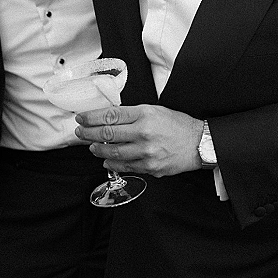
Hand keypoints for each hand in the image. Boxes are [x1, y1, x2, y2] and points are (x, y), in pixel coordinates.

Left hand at [75, 105, 202, 177]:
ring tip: (90, 146)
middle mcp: (143, 132)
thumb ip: (133, 114)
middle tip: (80, 132)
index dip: (92, 117)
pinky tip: (106, 160)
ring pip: (113, 152)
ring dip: (98, 149)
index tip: (82, 118)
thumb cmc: (177, 124)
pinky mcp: (150, 167)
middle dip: (89, 133)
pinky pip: (125, 167)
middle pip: (108, 133)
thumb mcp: (155, 110)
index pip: (111, 115)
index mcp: (144, 114)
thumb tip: (109, 118)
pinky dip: (112, 163)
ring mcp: (146, 152)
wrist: (198, 143)